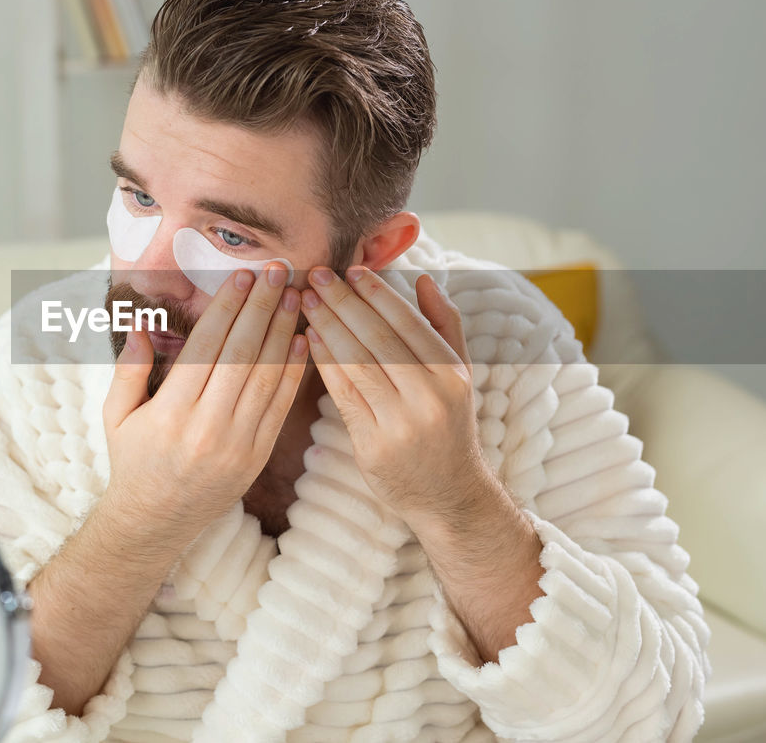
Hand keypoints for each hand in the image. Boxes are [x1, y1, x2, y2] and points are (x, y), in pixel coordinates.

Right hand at [102, 263, 308, 548]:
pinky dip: (295, 372)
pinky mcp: (257, 456)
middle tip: (278, 272)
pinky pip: (280, 406)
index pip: (207, 347)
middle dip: (262, 308)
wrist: (156, 522)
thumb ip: (129, 368)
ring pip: (267, 376)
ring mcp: (237, 443)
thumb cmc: (133, 461)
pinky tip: (303, 341)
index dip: (228, 308)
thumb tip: (141, 324)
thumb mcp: (117, 415)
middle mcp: (207, 426)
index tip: (242, 277)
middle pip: (242, 354)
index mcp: (172, 412)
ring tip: (295, 297)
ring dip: (284, 332)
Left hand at [300, 266, 487, 530]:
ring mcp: (401, 424)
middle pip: (379, 339)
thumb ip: (445, 325)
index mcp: (452, 374)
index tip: (351, 269)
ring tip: (305, 301)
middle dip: (344, 303)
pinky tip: (308, 339)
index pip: (408, 324)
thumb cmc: (450, 424)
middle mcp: (430, 397)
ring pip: (357, 364)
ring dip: (327, 328)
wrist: (450, 495)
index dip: (377, 294)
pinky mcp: (374, 446)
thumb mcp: (460, 374)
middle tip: (317, 275)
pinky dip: (325, 364)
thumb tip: (424, 279)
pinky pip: (343, 395)